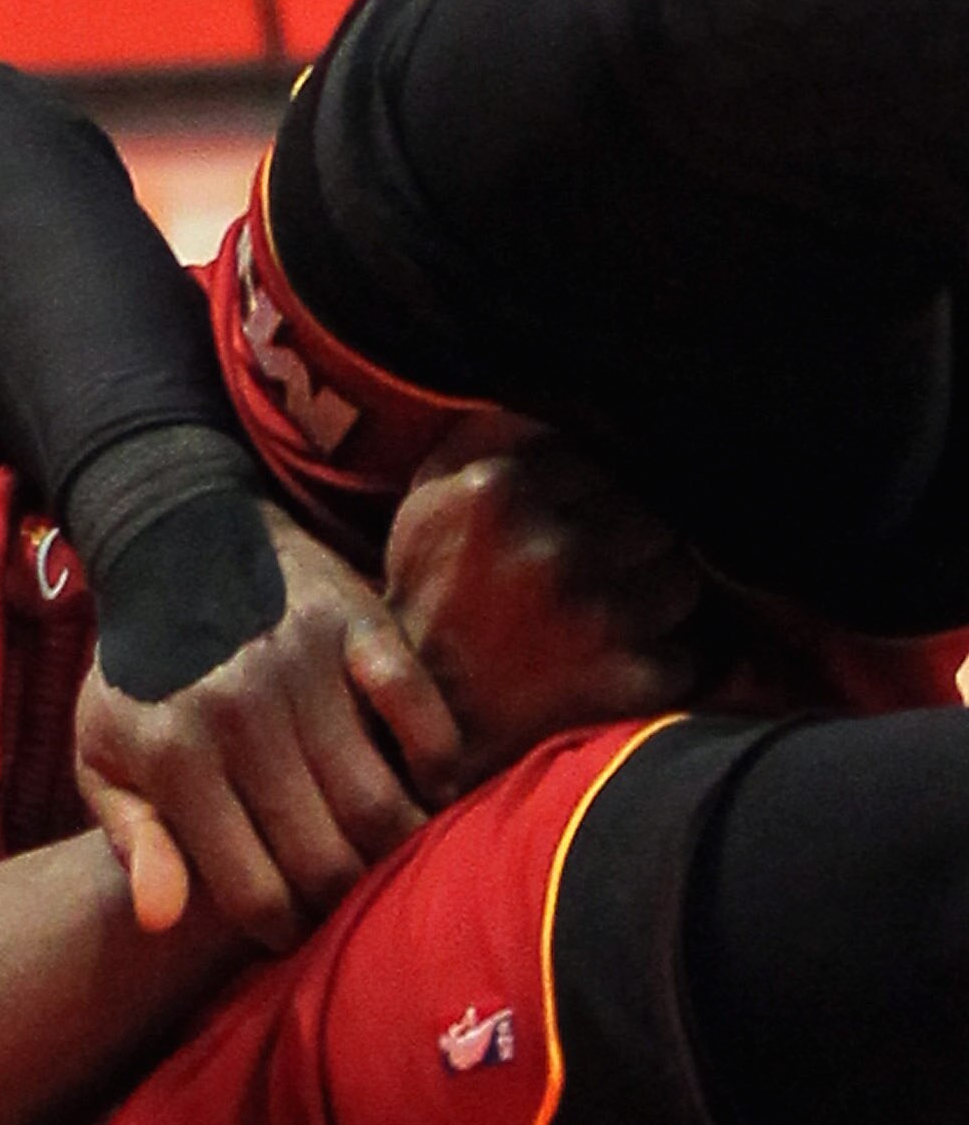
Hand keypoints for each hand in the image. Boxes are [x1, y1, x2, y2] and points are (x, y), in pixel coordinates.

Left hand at [75, 502, 462, 949]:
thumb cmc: (138, 674)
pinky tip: (431, 787)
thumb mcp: (102, 754)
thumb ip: (131, 838)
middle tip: (348, 900)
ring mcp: (301, 670)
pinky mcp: (357, 626)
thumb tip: (161, 921)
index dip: (280, 930)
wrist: (172, 543)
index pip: (250, 888)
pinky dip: (439, 761)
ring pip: (378, 800)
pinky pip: (419, 711)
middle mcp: (239, 717)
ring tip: (390, 857)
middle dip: (343, 900)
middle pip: (325, 857)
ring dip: (398, 846)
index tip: (292, 932)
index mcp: (173, 758)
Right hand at [380, 435, 704, 782]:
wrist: (427, 730)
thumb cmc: (433, 605)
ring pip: (681, 579)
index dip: (590, 499)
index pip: (602, 462)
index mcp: (494, 491)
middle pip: (651, 516)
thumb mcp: (426, 505)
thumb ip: (481, 438)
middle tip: (581, 585)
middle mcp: (550, 546)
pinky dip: (671, 660)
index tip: (560, 533)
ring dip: (656, 601)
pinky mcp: (638, 676)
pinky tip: (617, 668)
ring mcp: (600, 614)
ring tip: (601, 626)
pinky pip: (697, 648)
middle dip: (630, 546)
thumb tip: (553, 394)